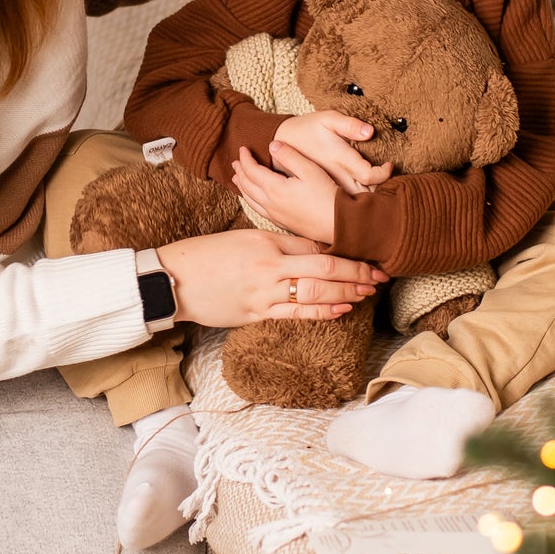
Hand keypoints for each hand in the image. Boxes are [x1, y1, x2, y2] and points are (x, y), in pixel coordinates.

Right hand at [158, 227, 386, 325]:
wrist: (174, 279)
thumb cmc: (207, 256)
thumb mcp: (244, 240)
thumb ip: (277, 246)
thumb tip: (310, 251)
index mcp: (267, 243)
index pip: (314, 246)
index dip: (344, 251)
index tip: (366, 253)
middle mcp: (270, 267)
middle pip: (325, 268)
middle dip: (357, 272)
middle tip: (380, 275)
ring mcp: (264, 293)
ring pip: (316, 292)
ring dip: (346, 292)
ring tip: (368, 293)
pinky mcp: (256, 314)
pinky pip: (296, 313)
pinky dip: (322, 311)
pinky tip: (341, 309)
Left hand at [232, 140, 341, 244]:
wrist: (339, 224)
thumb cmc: (327, 196)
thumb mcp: (309, 170)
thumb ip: (289, 156)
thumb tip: (273, 144)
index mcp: (274, 188)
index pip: (251, 170)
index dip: (245, 158)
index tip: (243, 148)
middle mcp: (270, 203)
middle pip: (247, 185)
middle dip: (240, 171)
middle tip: (236, 162)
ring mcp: (275, 215)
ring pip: (250, 199)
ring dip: (242, 186)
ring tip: (237, 179)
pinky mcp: (282, 223)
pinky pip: (258, 209)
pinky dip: (251, 200)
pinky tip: (254, 198)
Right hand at [273, 109, 392, 195]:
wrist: (280, 144)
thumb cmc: (308, 128)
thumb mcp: (327, 118)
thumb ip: (349, 124)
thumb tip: (370, 132)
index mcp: (339, 160)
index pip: (370, 176)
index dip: (384, 173)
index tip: (389, 164)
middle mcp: (336, 177)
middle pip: (367, 194)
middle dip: (382, 189)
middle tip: (389, 177)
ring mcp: (329, 187)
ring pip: (356, 200)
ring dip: (370, 196)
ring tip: (381, 185)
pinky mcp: (324, 192)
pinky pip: (345, 201)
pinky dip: (357, 199)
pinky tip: (364, 192)